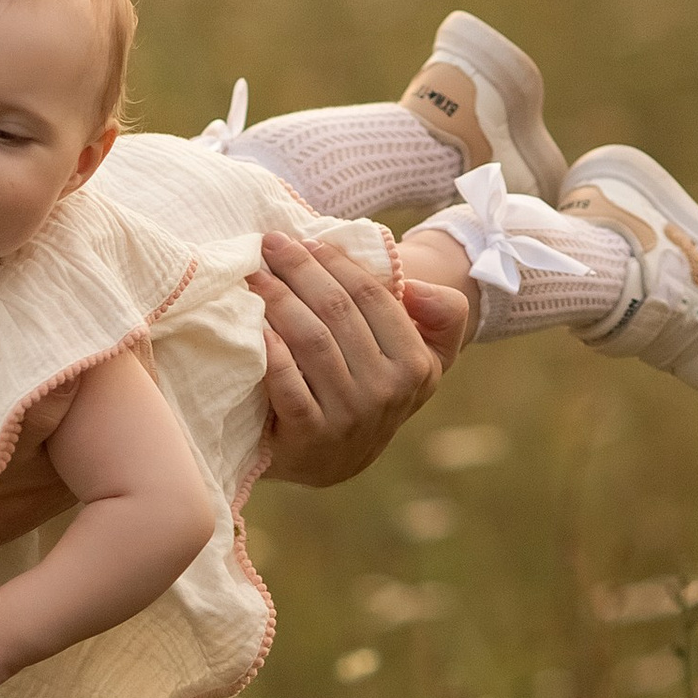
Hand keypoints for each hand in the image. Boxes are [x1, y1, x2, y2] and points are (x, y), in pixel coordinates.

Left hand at [250, 234, 465, 487]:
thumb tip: (417, 288)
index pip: (372, 296)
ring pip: (311, 340)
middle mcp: (387, 391)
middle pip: (338, 311)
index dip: (335, 261)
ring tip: (254, 274)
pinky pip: (287, 383)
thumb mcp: (423, 355)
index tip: (304, 240)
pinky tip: (254, 324)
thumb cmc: (374, 386)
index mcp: (417, 364)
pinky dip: (270, 350)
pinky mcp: (309, 437)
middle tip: (270, 245)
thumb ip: (443, 314)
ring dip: (278, 299)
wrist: (336, 457)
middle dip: (300, 270)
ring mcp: (349, 416)